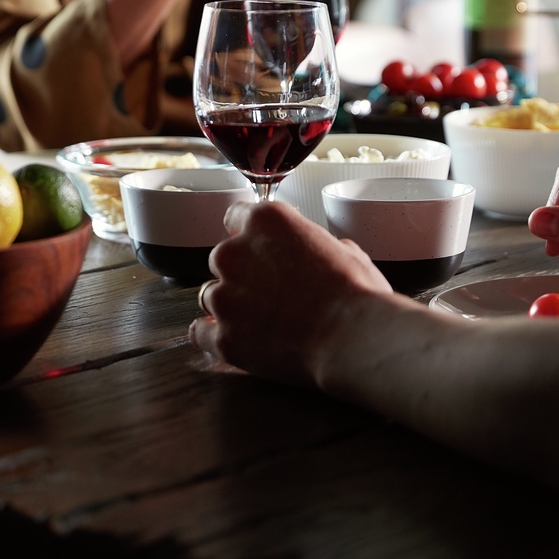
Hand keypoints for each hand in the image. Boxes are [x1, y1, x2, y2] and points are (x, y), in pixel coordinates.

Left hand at [189, 200, 392, 386]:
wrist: (356, 339)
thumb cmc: (357, 294)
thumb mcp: (344, 251)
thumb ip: (319, 244)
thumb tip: (327, 251)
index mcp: (264, 221)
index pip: (236, 217)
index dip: (250, 237)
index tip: (259, 251)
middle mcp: (234, 253)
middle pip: (222, 259)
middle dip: (242, 274)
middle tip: (272, 294)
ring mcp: (224, 296)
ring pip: (210, 295)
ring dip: (230, 306)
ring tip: (263, 322)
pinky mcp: (223, 336)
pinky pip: (200, 332)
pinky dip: (214, 336)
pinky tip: (232, 340)